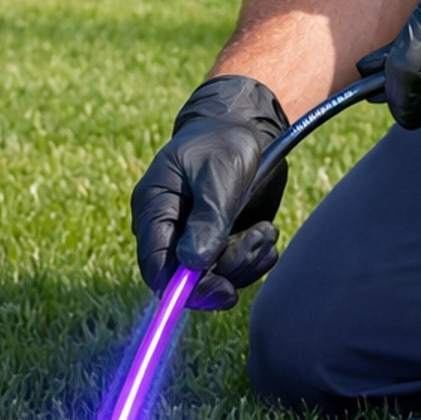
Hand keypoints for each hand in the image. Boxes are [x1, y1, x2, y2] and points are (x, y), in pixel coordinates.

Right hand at [131, 75, 288, 308]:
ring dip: (246, 261)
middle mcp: (171, 231)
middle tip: (256, 248)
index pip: (155, 266)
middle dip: (225, 273)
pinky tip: (266, 232)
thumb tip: (193, 266)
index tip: (221, 290)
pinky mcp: (221, 243)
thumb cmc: (224, 142)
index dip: (181, 289)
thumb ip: (208, 219)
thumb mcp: (218, 175)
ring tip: (265, 230)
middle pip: (186, 282)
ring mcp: (196, 239)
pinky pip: (237, 270)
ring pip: (216, 278)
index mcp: (154, 209)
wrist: (248, 129)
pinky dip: (256, 258)